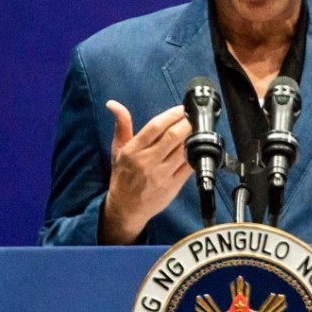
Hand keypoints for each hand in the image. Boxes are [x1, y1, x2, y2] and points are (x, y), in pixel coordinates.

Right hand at [99, 100, 192, 244]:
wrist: (126, 208)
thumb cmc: (122, 176)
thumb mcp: (118, 149)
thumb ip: (121, 124)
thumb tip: (113, 104)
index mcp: (133, 150)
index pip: (155, 127)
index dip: (171, 115)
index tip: (182, 108)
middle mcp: (147, 161)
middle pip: (172, 137)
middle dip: (186, 122)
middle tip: (194, 115)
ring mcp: (161, 175)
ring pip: (183, 150)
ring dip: (193, 137)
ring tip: (198, 128)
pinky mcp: (173, 186)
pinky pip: (188, 167)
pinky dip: (195, 154)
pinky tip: (198, 146)